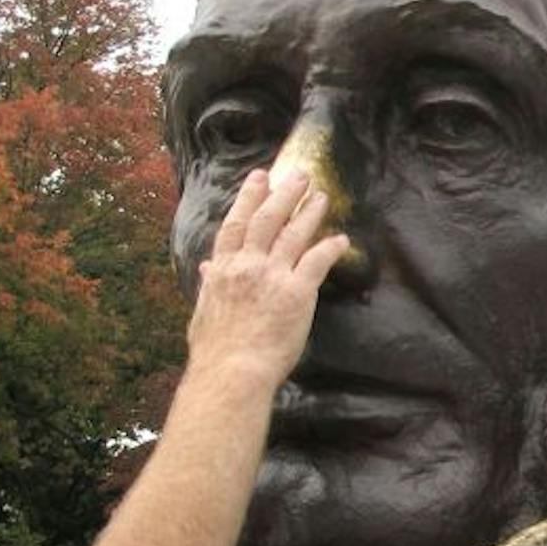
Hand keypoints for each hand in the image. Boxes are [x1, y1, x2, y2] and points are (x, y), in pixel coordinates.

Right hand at [186, 169, 352, 390]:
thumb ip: (210, 285)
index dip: (248, 198)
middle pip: (266, 219)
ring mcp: (272, 276)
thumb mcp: (204, 312)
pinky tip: (342, 239)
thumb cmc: (216, 350)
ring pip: (292, 234)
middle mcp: (247, 265)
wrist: (232, 370)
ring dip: (308, 212)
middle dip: (284, 193)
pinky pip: (317, 261)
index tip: (259, 178)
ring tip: (321, 196)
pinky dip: (330, 247)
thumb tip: (208, 268)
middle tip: (299, 175)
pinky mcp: (297, 292)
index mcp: (223, 269)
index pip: (236, 224)